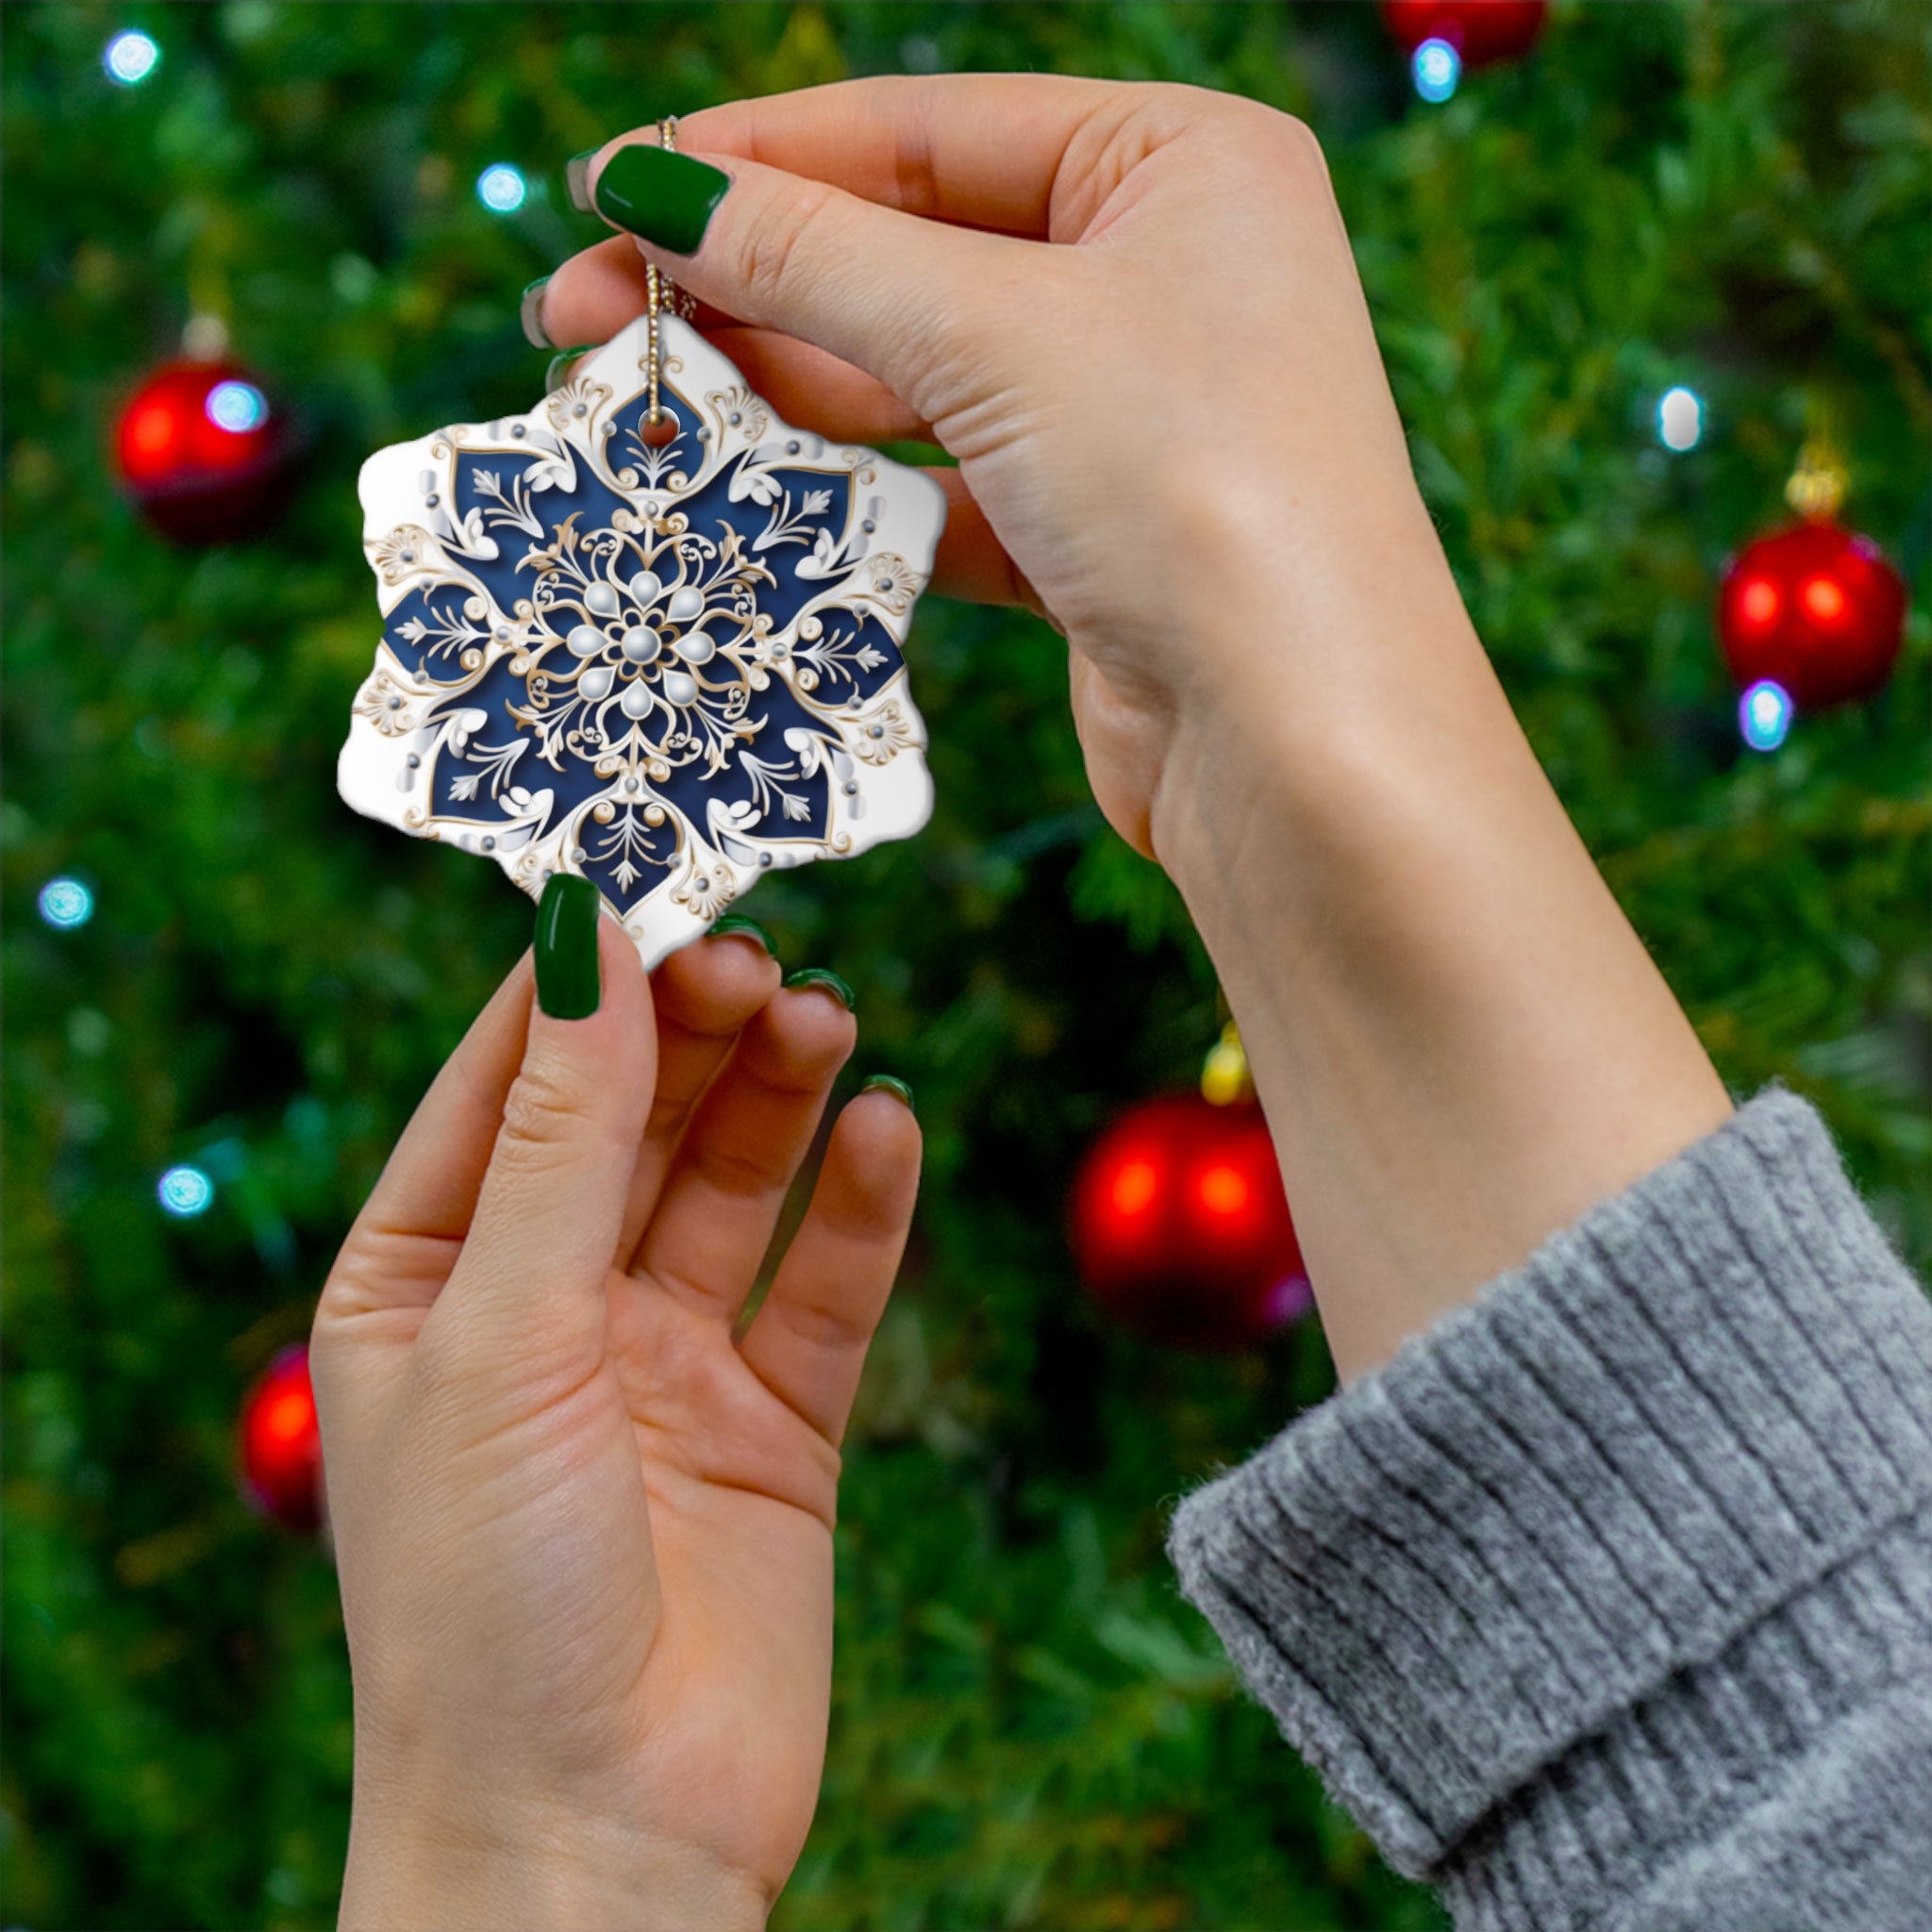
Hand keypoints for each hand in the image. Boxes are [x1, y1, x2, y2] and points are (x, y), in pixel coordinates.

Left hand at [312, 913, 917, 1929]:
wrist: (596, 1842)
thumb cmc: (486, 1602)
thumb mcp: (502, 1336)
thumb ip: (561, 1137)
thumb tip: (584, 938)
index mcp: (427, 1281)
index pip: (505, 1084)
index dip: (578, 982)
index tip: (651, 879)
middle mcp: (546, 1309)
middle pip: (632, 1119)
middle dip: (693, 1030)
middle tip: (761, 952)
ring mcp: (666, 1365)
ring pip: (734, 1184)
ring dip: (781, 1096)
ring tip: (829, 1017)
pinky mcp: (775, 1426)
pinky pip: (825, 1286)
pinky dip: (861, 1206)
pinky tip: (889, 1129)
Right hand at [538, 75, 1435, 860]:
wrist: (1302, 748)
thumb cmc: (1197, 489)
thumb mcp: (995, 335)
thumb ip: (816, 256)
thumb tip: (653, 188)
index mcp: (1180, 163)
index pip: (923, 130)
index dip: (753, 158)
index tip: (607, 189)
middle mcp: (1164, 273)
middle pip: (908, 251)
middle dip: (745, 283)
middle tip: (576, 316)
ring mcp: (1130, 411)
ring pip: (917, 375)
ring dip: (780, 390)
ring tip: (638, 404)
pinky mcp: (1095, 535)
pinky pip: (943, 485)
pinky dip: (851, 492)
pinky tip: (745, 493)